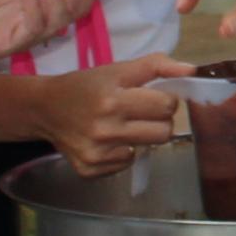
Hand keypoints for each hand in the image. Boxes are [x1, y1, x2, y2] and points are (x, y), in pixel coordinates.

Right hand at [39, 57, 200, 176]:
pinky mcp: (90, 169)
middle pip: (164, 132)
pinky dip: (122, 152)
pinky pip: (126, 163)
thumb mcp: (118, 69)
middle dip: (159, 120)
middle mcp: (104, 129)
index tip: (151, 97)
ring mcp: (97, 153)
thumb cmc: (86, 86)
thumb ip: (157, 66)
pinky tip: (107, 140)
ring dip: (143, 136)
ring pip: (148, 149)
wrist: (44, 109)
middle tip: (141, 113)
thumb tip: (192, 70)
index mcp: (113, 99)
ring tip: (124, 125)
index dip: (165, 99)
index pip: (167, 106)